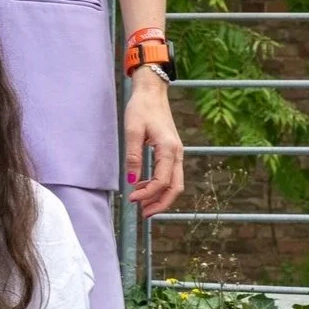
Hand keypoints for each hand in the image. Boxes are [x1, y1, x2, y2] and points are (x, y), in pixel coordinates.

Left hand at [124, 68, 184, 216]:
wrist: (152, 93)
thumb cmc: (141, 109)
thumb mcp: (132, 131)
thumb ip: (133, 156)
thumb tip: (132, 182)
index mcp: (169, 150)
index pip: (163, 181)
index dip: (148, 195)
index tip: (131, 200)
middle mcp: (177, 154)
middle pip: (176, 187)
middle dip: (160, 203)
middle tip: (142, 214)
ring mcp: (177, 153)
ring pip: (175, 183)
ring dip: (160, 196)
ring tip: (141, 204)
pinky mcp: (172, 152)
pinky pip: (170, 174)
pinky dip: (159, 185)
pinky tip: (143, 186)